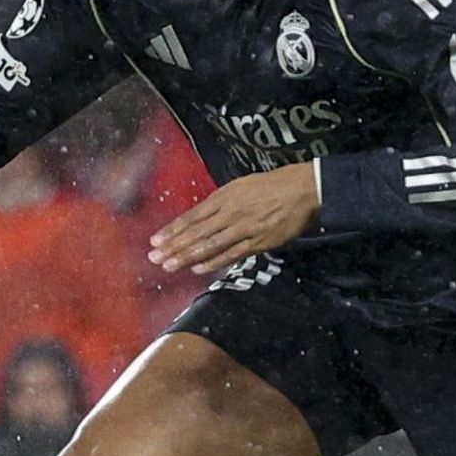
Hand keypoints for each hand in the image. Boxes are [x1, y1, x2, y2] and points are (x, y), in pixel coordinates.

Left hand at [148, 162, 319, 277]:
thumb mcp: (239, 186)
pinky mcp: (258, 241)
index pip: (192, 216)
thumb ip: (220, 202)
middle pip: (196, 232)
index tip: (154, 241)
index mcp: (223, 197)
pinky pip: (232, 254)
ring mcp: (243, 228)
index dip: (172, 230)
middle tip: (154, 258)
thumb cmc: (270, 186)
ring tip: (169, 266)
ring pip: (210, 245)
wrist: (301, 189)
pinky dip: (214, 262)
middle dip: (173, 246)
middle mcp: (229, 212)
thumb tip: (201, 216)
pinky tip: (198, 269)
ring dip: (187, 256)